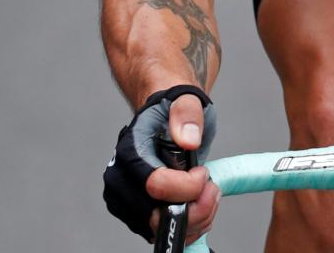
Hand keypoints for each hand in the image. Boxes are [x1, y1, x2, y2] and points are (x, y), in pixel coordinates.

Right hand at [103, 85, 220, 242]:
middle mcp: (120, 180)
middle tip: (213, 187)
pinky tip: (200, 204)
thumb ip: (186, 114)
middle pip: (156, 217)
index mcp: (129, 152)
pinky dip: (189, 227)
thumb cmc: (173, 107)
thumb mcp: (185, 99)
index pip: (156, 186)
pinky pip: (164, 233)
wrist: (163, 114)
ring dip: (195, 219)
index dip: (188, 186)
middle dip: (196, 208)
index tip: (203, 171)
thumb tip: (188, 140)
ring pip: (161, 230)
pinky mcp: (138, 214)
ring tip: (209, 193)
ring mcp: (127, 200)